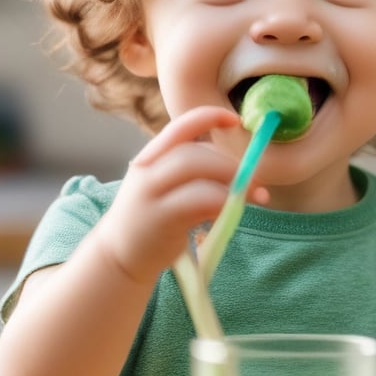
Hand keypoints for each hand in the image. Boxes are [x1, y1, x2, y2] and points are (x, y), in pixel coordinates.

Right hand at [92, 106, 266, 283]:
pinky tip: (231, 211)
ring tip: (254, 196)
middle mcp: (147, 169)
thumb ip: (194, 175)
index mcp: (152, 157)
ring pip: (195, 169)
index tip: (236, 119)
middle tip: (255, 179)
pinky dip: (222, 201)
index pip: (180, 126)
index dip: (209, 117)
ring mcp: (151, 193)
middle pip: (194, 152)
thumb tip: (240, 171)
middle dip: (230, 163)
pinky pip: (199, 199)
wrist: (119, 257)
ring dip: (231, 180)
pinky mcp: (161, 218)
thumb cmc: (152, 222)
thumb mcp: (165, 189)